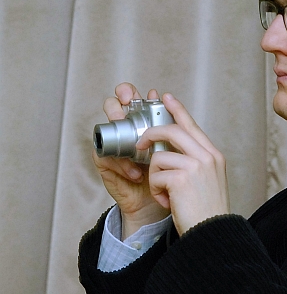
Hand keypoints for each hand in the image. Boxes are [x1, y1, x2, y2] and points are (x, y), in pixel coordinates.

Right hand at [93, 83, 169, 238]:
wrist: (160, 203)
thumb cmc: (169, 170)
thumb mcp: (173, 144)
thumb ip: (170, 123)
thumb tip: (167, 97)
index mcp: (141, 119)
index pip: (128, 97)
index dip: (127, 91)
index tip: (135, 95)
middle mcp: (124, 129)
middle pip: (111, 106)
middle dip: (116, 104)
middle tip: (125, 109)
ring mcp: (114, 146)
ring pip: (105, 129)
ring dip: (120, 136)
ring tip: (136, 150)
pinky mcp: (106, 165)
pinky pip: (106, 157)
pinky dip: (122, 164)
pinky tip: (137, 172)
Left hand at [136, 93, 229, 235]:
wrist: (212, 233)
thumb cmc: (206, 211)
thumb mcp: (208, 180)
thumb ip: (195, 162)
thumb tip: (169, 151)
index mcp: (213, 155)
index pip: (192, 125)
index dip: (177, 110)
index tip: (166, 97)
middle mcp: (207, 156)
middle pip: (173, 131)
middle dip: (151, 134)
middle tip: (140, 143)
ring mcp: (196, 166)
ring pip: (159, 156)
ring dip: (156, 177)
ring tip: (166, 193)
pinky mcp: (182, 178)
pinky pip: (156, 175)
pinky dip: (157, 190)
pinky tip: (168, 201)